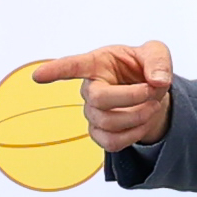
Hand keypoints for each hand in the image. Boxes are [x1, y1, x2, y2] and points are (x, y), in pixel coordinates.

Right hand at [27, 41, 173, 152]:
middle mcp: (89, 88)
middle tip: (153, 91)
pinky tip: (142, 123)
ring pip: (108, 123)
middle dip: (131, 97)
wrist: (151, 93)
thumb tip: (157, 81)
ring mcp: (92, 113)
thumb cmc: (145, 68)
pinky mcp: (99, 133)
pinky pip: (112, 142)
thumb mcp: (156, 54)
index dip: (55, 71)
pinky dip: (134, 135)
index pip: (73, 66)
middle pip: (98, 99)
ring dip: (139, 116)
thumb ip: (158, 62)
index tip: (38, 76)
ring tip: (153, 105)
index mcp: (98, 63)